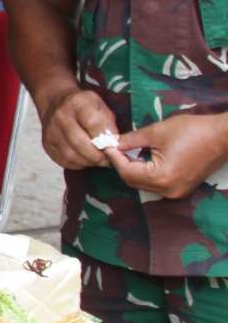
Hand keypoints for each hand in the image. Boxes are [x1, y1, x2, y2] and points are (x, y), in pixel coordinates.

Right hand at [37, 85, 118, 169]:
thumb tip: (116, 144)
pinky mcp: (47, 144)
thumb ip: (109, 123)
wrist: (54, 102)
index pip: (93, 123)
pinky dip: (77, 164)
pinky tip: (84, 159)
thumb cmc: (82, 105)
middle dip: (97, 155)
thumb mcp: (100, 105)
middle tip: (107, 158)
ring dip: (88, 162)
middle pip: (79, 142)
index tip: (114, 146)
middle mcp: (60, 116)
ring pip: (70, 155)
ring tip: (97, 160)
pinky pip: (63, 161)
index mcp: (77, 102)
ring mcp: (51, 131)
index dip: (106, 138)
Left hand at [110, 112, 227, 197]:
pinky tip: (141, 158)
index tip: (106, 145)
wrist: (224, 136)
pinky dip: (145, 173)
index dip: (114, 158)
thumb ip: (132, 140)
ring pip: (144, 184)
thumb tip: (114, 143)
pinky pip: (156, 184)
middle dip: (122, 164)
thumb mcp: (157, 132)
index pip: (127, 172)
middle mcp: (168, 190)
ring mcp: (177, 191)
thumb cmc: (193, 131)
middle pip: (133, 181)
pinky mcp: (182, 188)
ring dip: (133, 169)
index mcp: (161, 177)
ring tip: (125, 151)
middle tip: (114, 147)